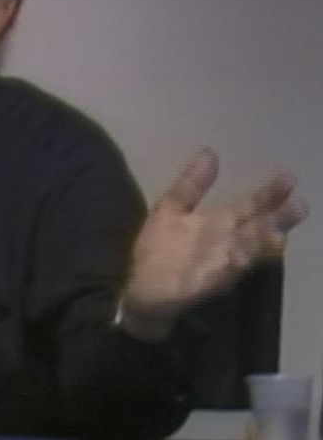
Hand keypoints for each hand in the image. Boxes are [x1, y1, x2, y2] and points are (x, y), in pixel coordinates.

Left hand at [119, 147, 307, 339]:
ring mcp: (218, 264)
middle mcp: (225, 243)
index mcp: (217, 223)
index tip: (289, 178)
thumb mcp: (171, 208)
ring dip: (259, 245)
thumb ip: (191, 184)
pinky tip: (241, 259)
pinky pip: (221, 274)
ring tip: (279, 233)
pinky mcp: (204, 283)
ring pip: (244, 252)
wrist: (140, 287)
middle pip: (255, 229)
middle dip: (276, 220)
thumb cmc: (159, 248)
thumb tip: (210, 152)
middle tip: (300, 205)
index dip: (268, 195)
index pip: (249, 207)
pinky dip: (231, 267)